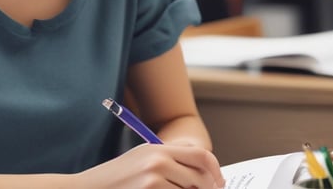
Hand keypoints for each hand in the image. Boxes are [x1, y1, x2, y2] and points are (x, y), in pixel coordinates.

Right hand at [76, 143, 223, 188]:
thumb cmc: (114, 181)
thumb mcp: (140, 163)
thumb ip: (168, 163)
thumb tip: (203, 176)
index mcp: (157, 148)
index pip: (201, 155)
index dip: (215, 171)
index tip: (219, 183)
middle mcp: (157, 160)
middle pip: (201, 176)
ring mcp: (153, 178)